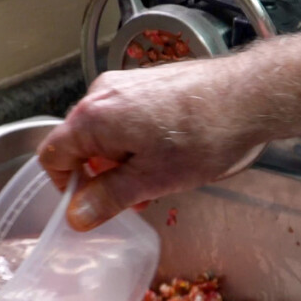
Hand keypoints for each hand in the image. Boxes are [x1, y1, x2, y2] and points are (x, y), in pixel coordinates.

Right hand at [37, 57, 263, 230]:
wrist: (248, 98)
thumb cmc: (203, 135)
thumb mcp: (150, 181)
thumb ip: (107, 199)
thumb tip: (77, 215)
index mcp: (93, 117)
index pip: (52, 155)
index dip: (66, 187)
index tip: (89, 205)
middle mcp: (103, 94)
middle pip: (79, 143)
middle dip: (100, 176)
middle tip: (131, 200)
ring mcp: (127, 85)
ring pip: (106, 133)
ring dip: (122, 162)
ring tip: (155, 181)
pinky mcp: (150, 84)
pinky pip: (127, 119)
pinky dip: (137, 143)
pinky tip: (167, 158)